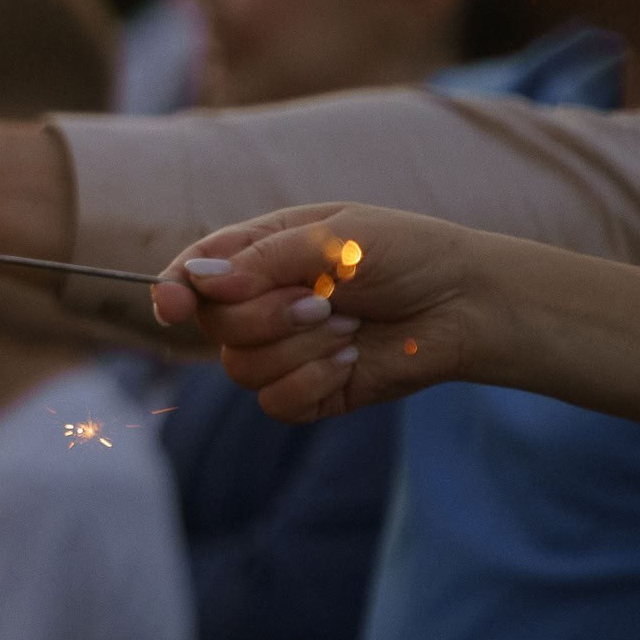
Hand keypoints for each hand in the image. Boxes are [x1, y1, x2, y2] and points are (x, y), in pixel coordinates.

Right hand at [152, 202, 480, 421]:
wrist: (466, 305)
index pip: (191, 276)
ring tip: (349, 328)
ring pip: (241, 368)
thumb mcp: (335, 237)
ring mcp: (282, 352)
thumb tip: (200, 283)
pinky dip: (312, 382)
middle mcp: (260, 305)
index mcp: (256, 257)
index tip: (175, 304)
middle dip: (267, 316)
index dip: (173, 291)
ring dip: (300, 349)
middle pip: (214, 326)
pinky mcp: (307, 393)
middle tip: (323, 300)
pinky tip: (351, 360)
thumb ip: (264, 259)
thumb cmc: (406, 254)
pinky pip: (275, 402)